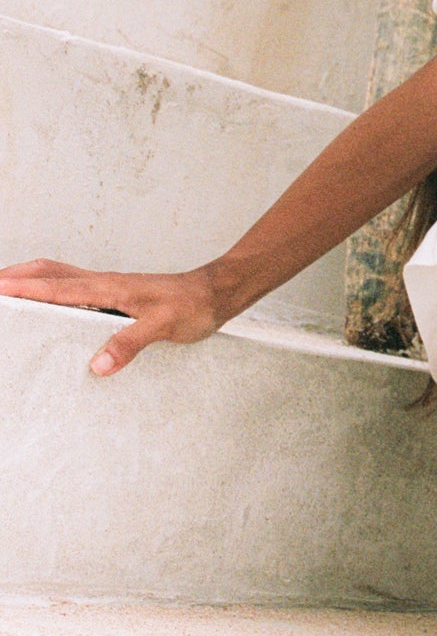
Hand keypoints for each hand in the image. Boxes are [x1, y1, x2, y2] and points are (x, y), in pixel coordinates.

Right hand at [0, 260, 229, 375]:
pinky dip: (52, 290)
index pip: (57, 287)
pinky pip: (75, 287)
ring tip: (8, 292)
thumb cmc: (193, 306)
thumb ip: (130, 343)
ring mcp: (109, 287)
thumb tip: (97, 365)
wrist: (216, 293)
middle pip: (50, 271)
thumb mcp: (164, 327)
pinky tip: (50, 305)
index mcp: (109, 287)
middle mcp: (104, 283)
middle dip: (17, 275)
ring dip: (32, 280)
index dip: (24, 289)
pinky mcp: (117, 294)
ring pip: (61, 276)